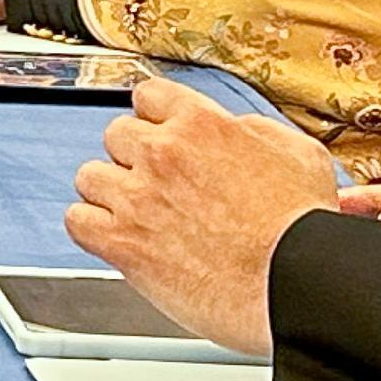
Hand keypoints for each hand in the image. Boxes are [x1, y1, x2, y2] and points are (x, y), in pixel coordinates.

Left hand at [63, 78, 345, 357]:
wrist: (295, 285)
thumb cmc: (303, 230)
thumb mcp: (300, 154)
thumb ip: (256, 132)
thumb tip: (235, 129)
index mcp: (202, 124)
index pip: (149, 95)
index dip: (155, 118)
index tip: (160, 134)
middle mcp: (163, 153)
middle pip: (117, 135)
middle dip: (134, 158)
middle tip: (157, 185)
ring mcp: (138, 197)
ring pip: (89, 176)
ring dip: (108, 193)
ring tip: (134, 214)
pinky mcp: (123, 243)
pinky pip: (77, 222)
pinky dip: (91, 229)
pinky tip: (113, 238)